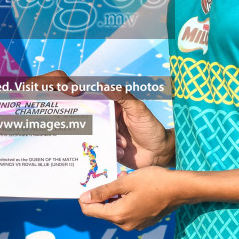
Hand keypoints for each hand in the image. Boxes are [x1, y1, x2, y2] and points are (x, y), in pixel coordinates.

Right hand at [27, 70, 172, 168]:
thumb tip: (102, 85)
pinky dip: (109, 151)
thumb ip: (122, 96)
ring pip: (97, 138)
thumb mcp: (138, 109)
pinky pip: (101, 151)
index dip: (87, 105)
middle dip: (97, 128)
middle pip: (94, 123)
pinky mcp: (110, 151)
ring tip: (122, 143)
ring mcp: (110, 137)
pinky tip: (120, 152)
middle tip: (99, 130)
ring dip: (109, 140)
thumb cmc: (151, 128)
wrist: (160, 153)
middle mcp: (110, 123)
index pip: (97, 105)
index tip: (78, 107)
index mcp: (115, 110)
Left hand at [78, 166, 181, 230]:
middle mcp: (125, 224)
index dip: (86, 198)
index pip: (90, 210)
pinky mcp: (143, 222)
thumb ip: (103, 191)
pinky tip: (134, 189)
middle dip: (104, 195)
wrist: (180, 189)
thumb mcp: (125, 182)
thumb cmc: (154, 182)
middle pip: (103, 211)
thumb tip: (84, 198)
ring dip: (116, 196)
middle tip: (114, 178)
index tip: (89, 185)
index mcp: (118, 215)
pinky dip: (126, 201)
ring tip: (125, 181)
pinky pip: (127, 212)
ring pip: (116, 210)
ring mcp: (135, 225)